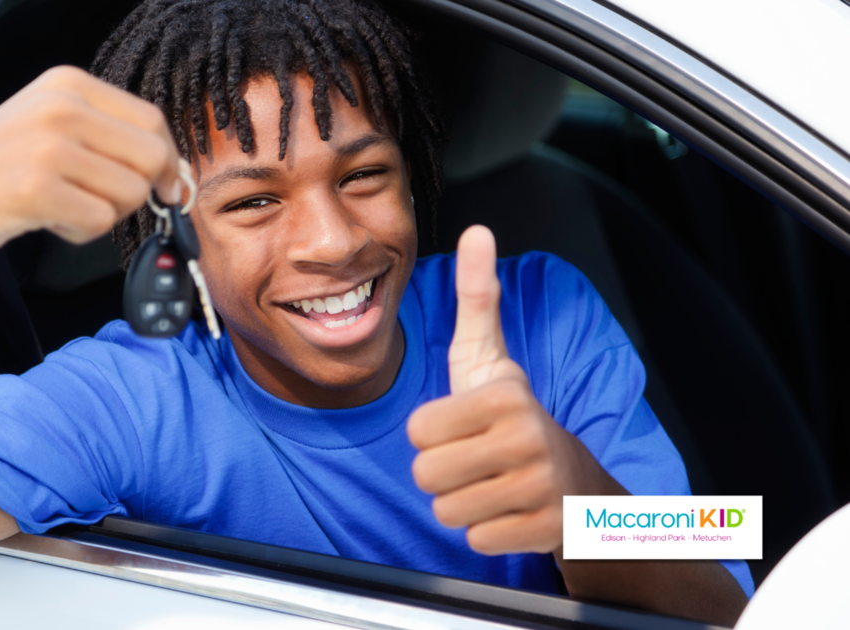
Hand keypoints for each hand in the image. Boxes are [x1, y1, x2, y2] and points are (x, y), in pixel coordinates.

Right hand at [0, 66, 181, 265]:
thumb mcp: (51, 127)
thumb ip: (111, 138)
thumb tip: (176, 173)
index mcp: (68, 86)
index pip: (152, 120)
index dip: (169, 160)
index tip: (165, 184)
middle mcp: (61, 109)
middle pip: (152, 157)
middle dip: (139, 190)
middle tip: (102, 199)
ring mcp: (48, 147)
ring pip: (131, 193)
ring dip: (104, 212)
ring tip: (63, 205)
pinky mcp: (37, 189)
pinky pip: (100, 221)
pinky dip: (81, 232)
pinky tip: (49, 219)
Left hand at [407, 225, 619, 554]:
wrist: (571, 477)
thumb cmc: (510, 414)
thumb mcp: (488, 356)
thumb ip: (476, 296)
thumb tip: (477, 230)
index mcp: (504, 396)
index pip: (418, 431)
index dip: (431, 433)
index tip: (462, 426)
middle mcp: (527, 439)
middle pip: (426, 475)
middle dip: (442, 471)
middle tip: (475, 457)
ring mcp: (539, 488)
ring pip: (447, 512)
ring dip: (462, 501)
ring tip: (491, 480)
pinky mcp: (544, 531)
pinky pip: (475, 539)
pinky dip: (485, 529)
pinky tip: (508, 508)